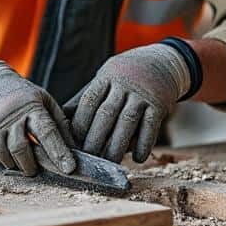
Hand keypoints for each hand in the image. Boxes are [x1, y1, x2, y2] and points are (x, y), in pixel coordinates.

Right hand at [0, 61, 75, 175]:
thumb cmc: (21, 95)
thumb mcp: (44, 100)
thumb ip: (59, 123)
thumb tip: (74, 147)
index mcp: (31, 106)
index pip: (47, 132)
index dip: (59, 152)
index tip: (69, 169)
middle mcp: (10, 116)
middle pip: (22, 150)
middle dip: (33, 166)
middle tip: (38, 170)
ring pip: (7, 158)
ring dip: (18, 165)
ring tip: (23, 161)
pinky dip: (4, 162)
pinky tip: (9, 155)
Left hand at [72, 43, 190, 162]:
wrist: (164, 62)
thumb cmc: (126, 75)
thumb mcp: (105, 78)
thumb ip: (85, 98)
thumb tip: (60, 119)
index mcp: (106, 77)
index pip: (89, 102)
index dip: (79, 124)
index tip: (72, 143)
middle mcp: (124, 84)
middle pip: (106, 114)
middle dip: (95, 138)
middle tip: (88, 158)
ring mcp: (142, 94)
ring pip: (127, 122)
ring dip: (117, 146)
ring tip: (109, 163)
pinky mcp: (159, 104)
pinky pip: (150, 127)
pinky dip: (143, 144)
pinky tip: (137, 158)